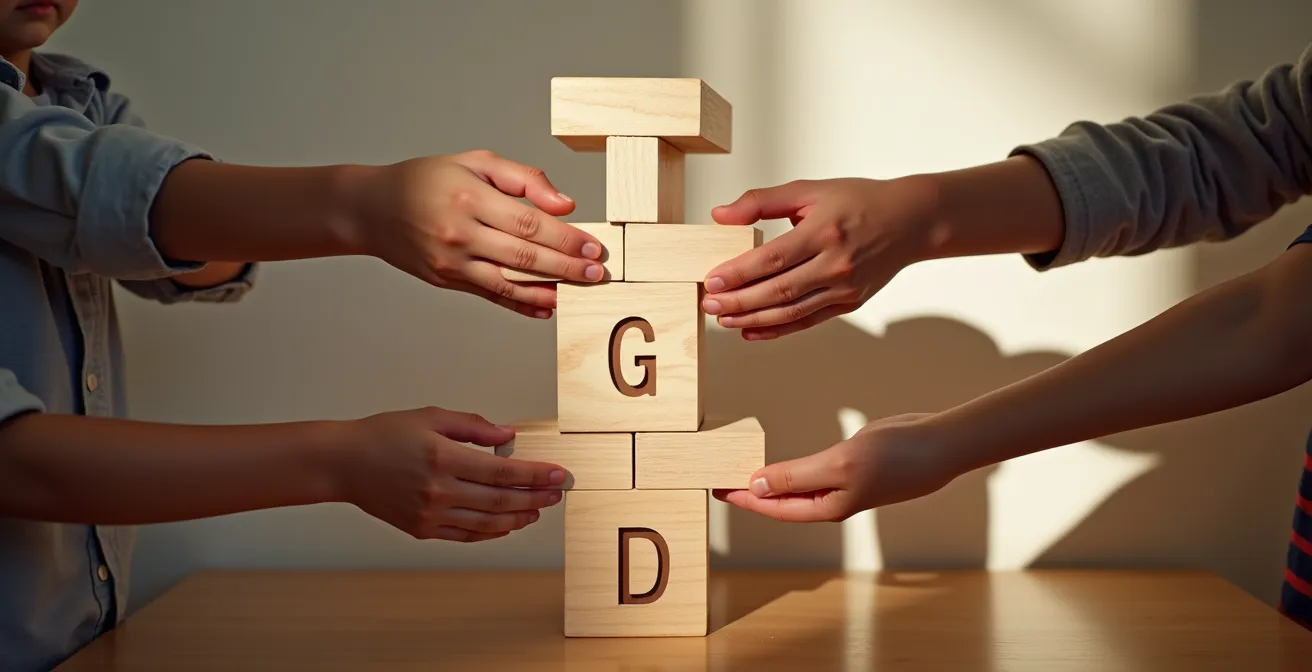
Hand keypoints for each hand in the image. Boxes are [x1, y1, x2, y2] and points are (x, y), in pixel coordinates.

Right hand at [338, 407, 564, 541]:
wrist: (344, 464)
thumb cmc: (383, 436)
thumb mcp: (431, 417)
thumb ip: (474, 426)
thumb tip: (508, 435)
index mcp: (444, 458)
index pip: (503, 471)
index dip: (536, 475)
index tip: (558, 475)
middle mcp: (440, 490)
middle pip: (501, 500)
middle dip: (535, 497)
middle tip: (557, 493)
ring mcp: (431, 514)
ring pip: (488, 523)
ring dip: (518, 518)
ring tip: (537, 510)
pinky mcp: (423, 529)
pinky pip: (466, 535)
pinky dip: (491, 532)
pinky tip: (506, 525)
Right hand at [355, 150, 606, 317]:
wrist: (371, 209)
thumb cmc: (426, 180)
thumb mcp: (474, 161)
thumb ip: (522, 179)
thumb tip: (564, 205)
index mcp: (469, 196)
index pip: (528, 222)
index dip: (565, 237)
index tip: (593, 245)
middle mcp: (460, 233)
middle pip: (524, 255)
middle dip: (567, 266)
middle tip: (598, 273)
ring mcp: (452, 262)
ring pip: (509, 281)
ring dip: (550, 290)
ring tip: (580, 292)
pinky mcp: (446, 280)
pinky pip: (491, 295)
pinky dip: (521, 304)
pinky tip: (547, 307)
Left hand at [702, 177, 940, 339]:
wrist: (911, 221)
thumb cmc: (859, 201)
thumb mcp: (810, 190)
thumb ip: (762, 201)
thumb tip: (720, 214)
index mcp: (824, 231)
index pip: (772, 258)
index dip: (739, 273)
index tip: (712, 281)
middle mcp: (836, 264)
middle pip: (778, 290)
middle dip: (739, 301)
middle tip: (709, 305)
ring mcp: (844, 288)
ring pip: (791, 311)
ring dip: (753, 319)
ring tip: (724, 320)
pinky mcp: (849, 303)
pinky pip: (808, 321)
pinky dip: (778, 329)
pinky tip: (752, 330)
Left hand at [714, 413, 959, 521]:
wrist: (940, 444)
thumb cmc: (895, 457)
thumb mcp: (838, 464)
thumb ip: (795, 475)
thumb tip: (755, 486)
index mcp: (829, 506)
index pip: (774, 508)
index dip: (744, 500)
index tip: (716, 489)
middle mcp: (833, 499)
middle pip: (782, 501)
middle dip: (750, 494)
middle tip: (719, 479)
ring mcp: (844, 484)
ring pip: (796, 487)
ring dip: (769, 481)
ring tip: (741, 473)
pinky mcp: (853, 466)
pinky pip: (812, 472)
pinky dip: (791, 469)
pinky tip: (779, 464)